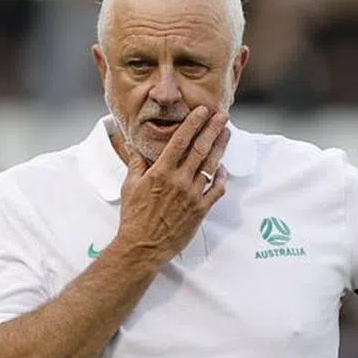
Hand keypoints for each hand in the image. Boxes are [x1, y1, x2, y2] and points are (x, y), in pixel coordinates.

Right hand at [114, 106, 229, 265]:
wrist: (142, 246)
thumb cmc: (134, 217)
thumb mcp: (130, 187)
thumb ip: (136, 164)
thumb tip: (132, 146)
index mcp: (161, 172)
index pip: (180, 141)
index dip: (193, 123)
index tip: (202, 111)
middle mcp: (179, 181)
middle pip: (201, 149)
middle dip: (213, 129)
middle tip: (222, 116)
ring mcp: (192, 195)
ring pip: (212, 166)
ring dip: (220, 147)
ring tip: (226, 133)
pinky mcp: (200, 210)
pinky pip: (216, 190)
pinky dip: (222, 177)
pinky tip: (223, 169)